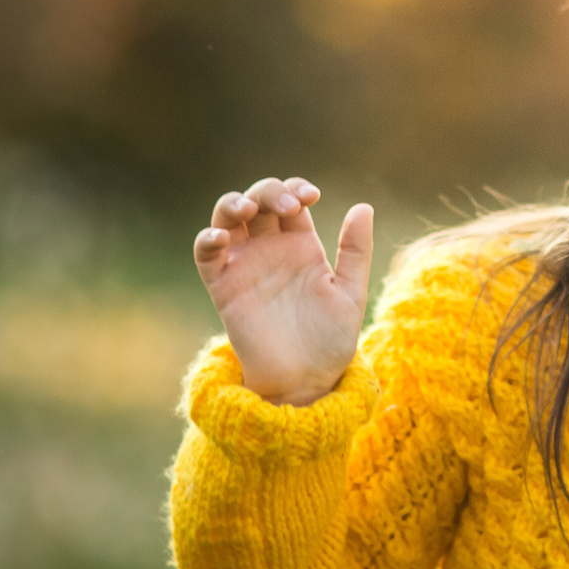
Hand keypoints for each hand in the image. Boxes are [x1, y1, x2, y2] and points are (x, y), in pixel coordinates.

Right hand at [193, 177, 372, 406]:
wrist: (305, 380)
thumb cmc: (331, 340)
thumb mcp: (351, 292)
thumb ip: (356, 251)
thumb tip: (363, 206)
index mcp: (301, 246)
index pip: (290, 200)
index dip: (296, 188)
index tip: (311, 196)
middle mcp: (270, 250)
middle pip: (258, 200)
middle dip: (270, 191)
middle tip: (290, 206)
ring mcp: (245, 266)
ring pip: (227, 218)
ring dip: (232, 203)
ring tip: (248, 208)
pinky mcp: (223, 288)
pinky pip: (206, 255)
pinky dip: (207, 239)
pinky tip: (221, 236)